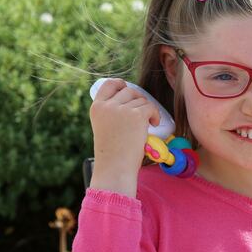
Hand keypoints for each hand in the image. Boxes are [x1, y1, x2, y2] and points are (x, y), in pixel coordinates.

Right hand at [89, 79, 160, 197]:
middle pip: (129, 90)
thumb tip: (131, 98)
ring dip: (147, 110)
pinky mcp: (136, 115)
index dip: (120, 84)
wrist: (115, 167)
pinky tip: (153, 125)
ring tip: (146, 124)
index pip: (109, 84)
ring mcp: (121, 109)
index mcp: (96, 108)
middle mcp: (107, 106)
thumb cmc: (113, 152)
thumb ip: (112, 112)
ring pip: (141, 99)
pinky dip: (155, 115)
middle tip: (142, 113)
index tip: (127, 88)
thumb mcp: (105, 126)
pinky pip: (151, 107)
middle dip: (138, 99)